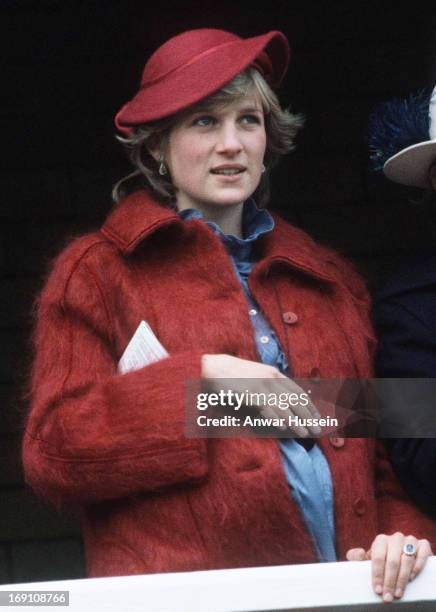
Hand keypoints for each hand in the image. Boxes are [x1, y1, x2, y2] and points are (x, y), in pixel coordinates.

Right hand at [201, 354, 321, 435]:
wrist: (214, 367)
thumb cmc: (235, 375)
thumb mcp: (257, 375)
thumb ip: (270, 386)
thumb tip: (284, 403)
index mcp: (274, 373)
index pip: (298, 391)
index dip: (310, 406)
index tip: (317, 418)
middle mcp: (271, 378)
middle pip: (295, 400)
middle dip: (308, 416)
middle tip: (317, 430)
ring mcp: (261, 385)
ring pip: (284, 407)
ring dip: (296, 422)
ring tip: (304, 434)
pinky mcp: (250, 393)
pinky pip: (267, 408)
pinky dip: (276, 418)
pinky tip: (283, 428)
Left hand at [346, 532, 432, 602]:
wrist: (400, 557)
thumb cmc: (381, 561)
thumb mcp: (367, 559)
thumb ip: (355, 557)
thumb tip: (359, 553)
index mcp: (381, 540)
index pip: (378, 557)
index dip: (377, 574)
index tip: (377, 589)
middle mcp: (395, 538)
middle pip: (393, 561)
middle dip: (389, 581)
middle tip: (388, 596)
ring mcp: (410, 540)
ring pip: (407, 559)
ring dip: (402, 579)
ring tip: (398, 593)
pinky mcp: (422, 545)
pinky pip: (422, 554)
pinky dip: (417, 566)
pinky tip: (411, 578)